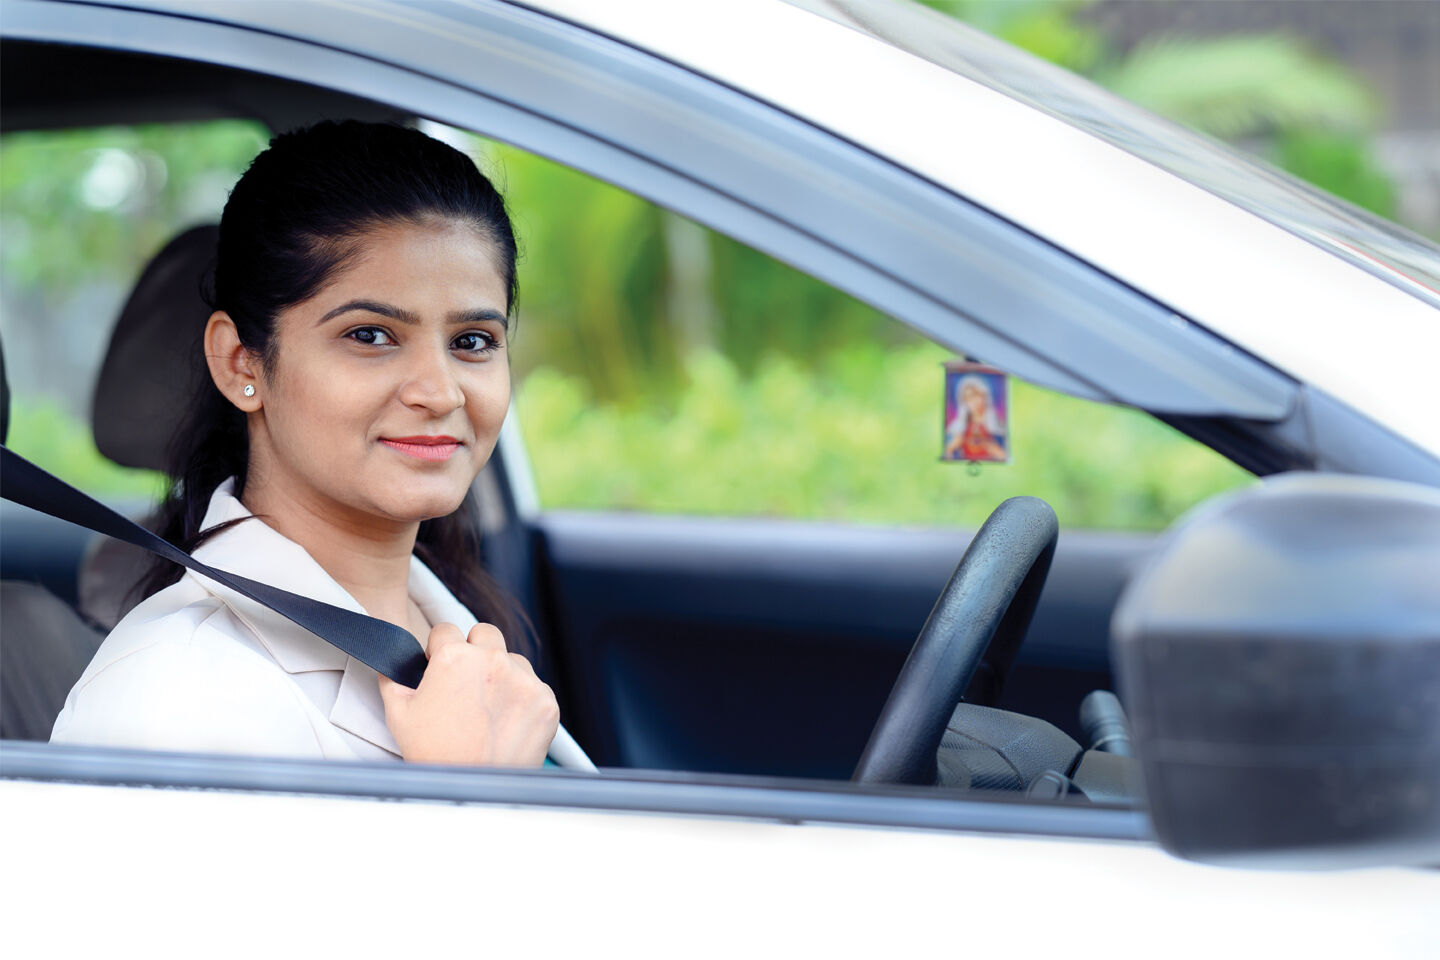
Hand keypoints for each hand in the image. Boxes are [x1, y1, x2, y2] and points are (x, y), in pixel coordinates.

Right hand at [378, 622, 558, 765]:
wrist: (474, 790)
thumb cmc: (434, 754)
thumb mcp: (398, 714)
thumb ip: (393, 677)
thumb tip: (393, 661)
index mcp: (454, 658)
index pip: (446, 630)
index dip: (438, 649)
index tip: (440, 664)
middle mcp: (493, 661)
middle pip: (485, 633)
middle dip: (474, 650)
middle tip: (467, 680)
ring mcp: (524, 680)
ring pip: (513, 659)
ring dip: (502, 674)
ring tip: (488, 708)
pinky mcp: (546, 700)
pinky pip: (535, 686)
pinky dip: (523, 699)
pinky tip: (507, 721)